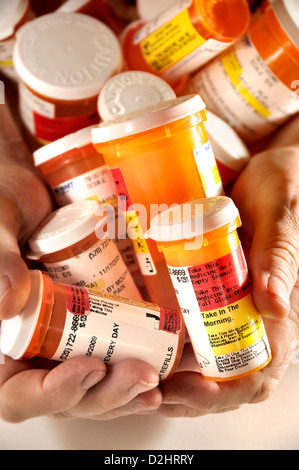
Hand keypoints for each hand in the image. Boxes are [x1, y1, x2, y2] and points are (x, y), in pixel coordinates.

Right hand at [0, 98, 161, 421]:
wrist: (38, 188)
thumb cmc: (6, 206)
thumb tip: (6, 305)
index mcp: (8, 342)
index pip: (22, 392)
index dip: (57, 392)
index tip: (91, 367)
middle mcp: (43, 348)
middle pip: (74, 395)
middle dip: (111, 394)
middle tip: (143, 376)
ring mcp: (77, 338)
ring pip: (106, 383)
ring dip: (140, 388)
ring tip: (173, 379)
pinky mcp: (105, 322)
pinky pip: (128, 353)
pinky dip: (153, 362)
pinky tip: (181, 359)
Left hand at [151, 147, 298, 416]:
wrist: (266, 169)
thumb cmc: (283, 187)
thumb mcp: (280, 213)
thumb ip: (279, 253)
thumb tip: (275, 307)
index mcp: (278, 308)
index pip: (259, 372)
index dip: (224, 392)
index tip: (185, 388)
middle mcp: (254, 315)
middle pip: (226, 377)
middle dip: (189, 393)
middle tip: (147, 387)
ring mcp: (232, 306)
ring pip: (206, 359)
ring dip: (174, 375)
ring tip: (136, 371)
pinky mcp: (212, 290)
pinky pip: (193, 328)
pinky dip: (170, 344)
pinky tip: (143, 341)